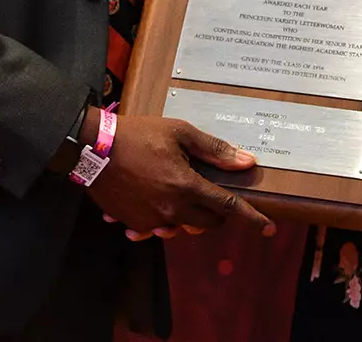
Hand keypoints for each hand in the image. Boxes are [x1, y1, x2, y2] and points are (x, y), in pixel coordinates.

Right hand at [85, 114, 276, 240]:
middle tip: (208, 190)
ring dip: (188, 215)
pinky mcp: (134, 223)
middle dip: (215, 211)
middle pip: (208, 222)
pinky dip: (160, 218)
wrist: (93, 148)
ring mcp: (151, 220)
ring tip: (175, 190)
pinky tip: (152, 199)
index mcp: (186, 187)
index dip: (251, 219)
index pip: (228, 208)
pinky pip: (157, 228)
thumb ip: (214, 150)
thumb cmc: (136, 135)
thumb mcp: (179, 133)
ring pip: (183, 227)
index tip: (268, 228)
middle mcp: (172, 209)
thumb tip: (246, 162)